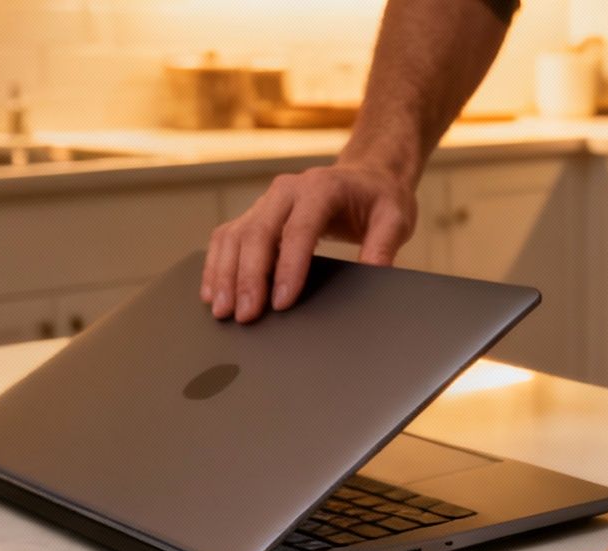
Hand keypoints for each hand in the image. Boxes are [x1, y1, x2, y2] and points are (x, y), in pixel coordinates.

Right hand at [200, 162, 416, 321]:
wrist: (366, 176)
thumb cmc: (379, 199)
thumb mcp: (395, 219)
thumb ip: (383, 247)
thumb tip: (374, 278)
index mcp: (321, 188)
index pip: (299, 230)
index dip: (288, 267)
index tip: (282, 302)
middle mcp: (287, 190)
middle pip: (258, 233)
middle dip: (249, 278)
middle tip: (246, 316)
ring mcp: (267, 201)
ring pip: (235, 235)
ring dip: (225, 274)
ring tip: (222, 311)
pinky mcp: (257, 214)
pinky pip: (228, 237)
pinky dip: (217, 265)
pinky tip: (212, 292)